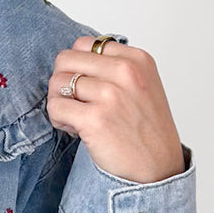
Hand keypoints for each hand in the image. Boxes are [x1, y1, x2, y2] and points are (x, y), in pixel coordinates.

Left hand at [46, 36, 185, 183]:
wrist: (157, 168)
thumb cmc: (146, 130)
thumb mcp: (141, 85)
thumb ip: (113, 67)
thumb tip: (73, 59)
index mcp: (137, 59)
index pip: (84, 44)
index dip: (78, 66)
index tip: (88, 87)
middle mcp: (125, 72)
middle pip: (65, 59)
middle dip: (63, 81)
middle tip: (76, 102)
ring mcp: (110, 94)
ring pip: (57, 82)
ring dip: (60, 102)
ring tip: (76, 118)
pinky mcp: (95, 119)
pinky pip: (55, 107)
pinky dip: (58, 120)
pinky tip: (76, 130)